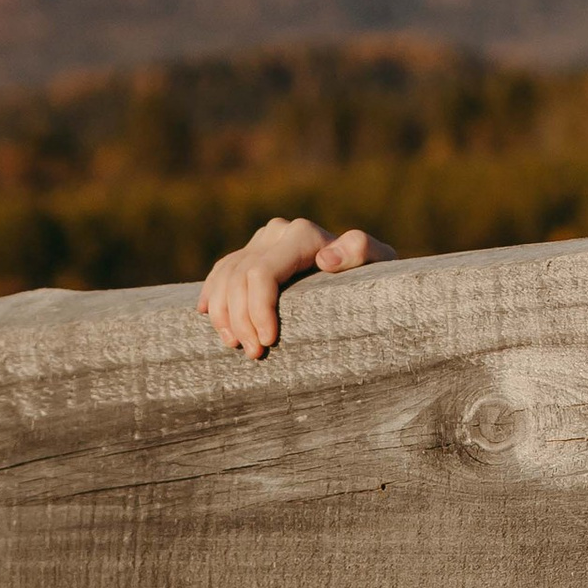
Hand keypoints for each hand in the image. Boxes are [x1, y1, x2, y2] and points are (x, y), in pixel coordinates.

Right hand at [199, 216, 394, 356]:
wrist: (365, 271)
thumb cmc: (376, 275)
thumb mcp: (380, 264)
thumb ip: (360, 251)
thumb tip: (325, 258)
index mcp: (302, 235)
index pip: (262, 272)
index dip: (258, 309)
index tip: (268, 341)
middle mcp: (277, 233)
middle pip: (240, 278)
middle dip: (241, 319)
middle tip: (254, 354)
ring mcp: (261, 242)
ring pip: (225, 276)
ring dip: (223, 314)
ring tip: (236, 346)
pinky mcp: (250, 253)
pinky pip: (221, 272)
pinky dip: (213, 295)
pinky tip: (208, 315)